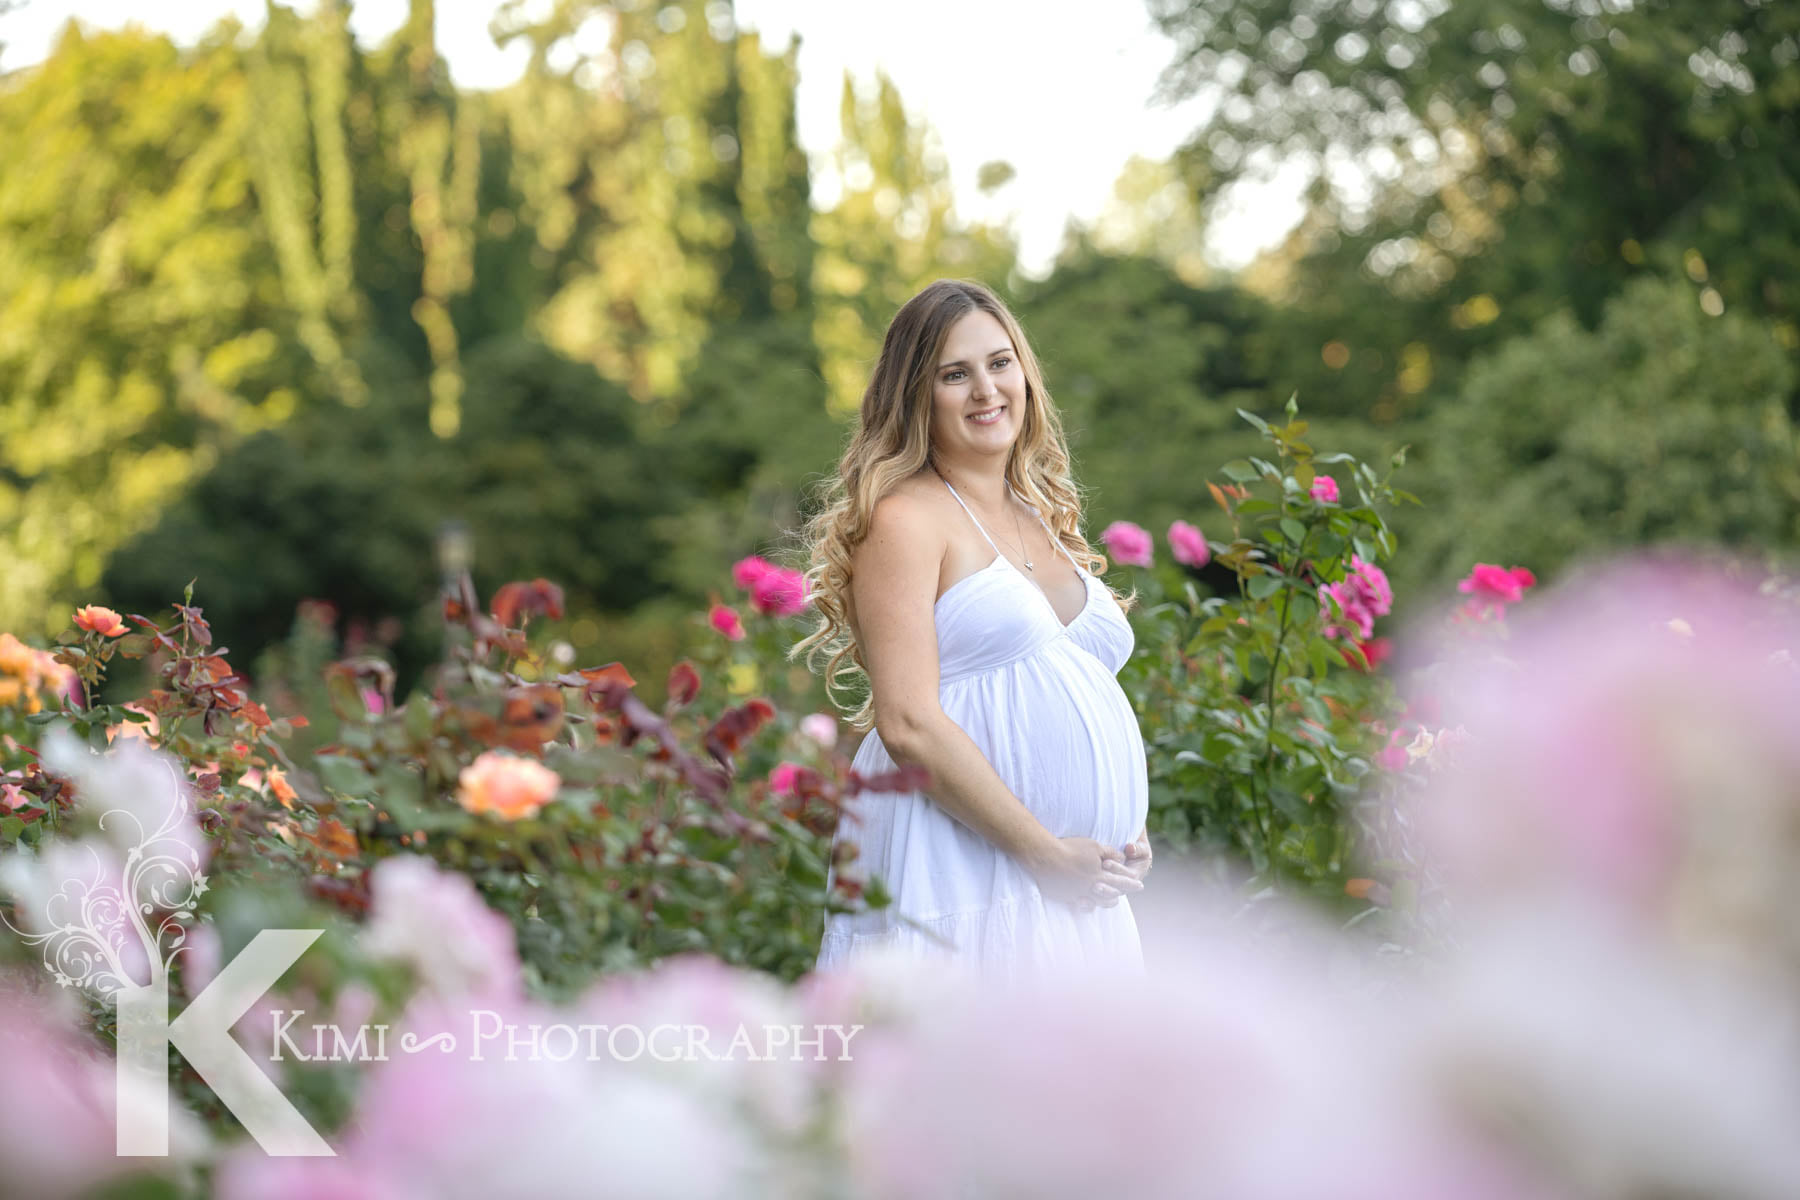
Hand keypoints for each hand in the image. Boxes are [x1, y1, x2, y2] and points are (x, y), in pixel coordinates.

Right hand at [1026, 836, 1143, 909]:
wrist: (1044, 857)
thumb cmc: (1070, 849)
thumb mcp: (1094, 846)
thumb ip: (1110, 853)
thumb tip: (1122, 857)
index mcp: (1099, 876)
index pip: (1119, 881)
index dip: (1130, 883)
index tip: (1140, 885)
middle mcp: (1090, 888)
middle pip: (1109, 895)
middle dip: (1119, 894)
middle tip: (1125, 896)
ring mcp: (1076, 894)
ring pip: (1095, 902)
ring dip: (1104, 901)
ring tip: (1111, 901)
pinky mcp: (1064, 896)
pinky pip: (1078, 903)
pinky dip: (1086, 904)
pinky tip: (1087, 903)